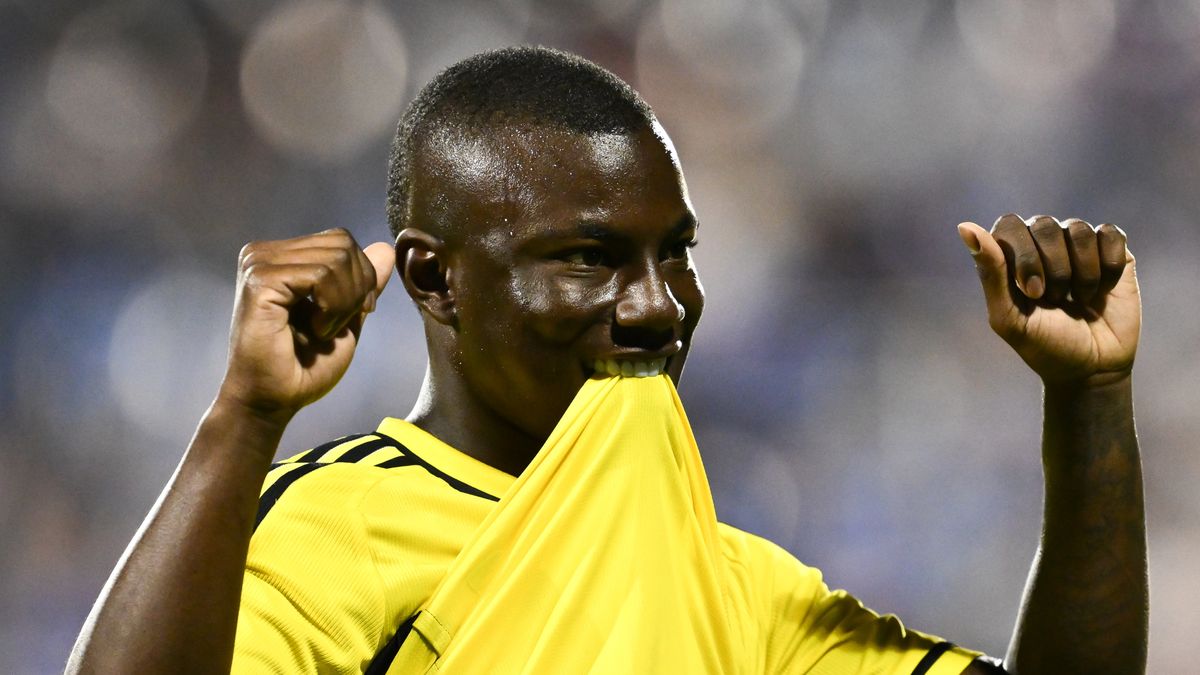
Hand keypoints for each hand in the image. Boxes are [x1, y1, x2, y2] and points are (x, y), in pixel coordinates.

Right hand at [217, 228, 394, 422]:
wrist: (273, 400)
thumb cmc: (304, 366)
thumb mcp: (346, 317)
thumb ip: (362, 283)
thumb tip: (385, 247)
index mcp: (281, 257)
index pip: (340, 240)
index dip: (363, 276)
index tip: (359, 313)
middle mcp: (264, 253)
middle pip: (342, 243)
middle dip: (357, 288)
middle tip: (338, 326)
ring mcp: (258, 263)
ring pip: (336, 258)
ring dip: (344, 303)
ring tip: (323, 331)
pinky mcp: (260, 280)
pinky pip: (321, 275)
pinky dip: (332, 307)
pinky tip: (315, 331)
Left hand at [958, 214, 1139, 385]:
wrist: (1093, 368)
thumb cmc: (1044, 345)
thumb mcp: (1009, 317)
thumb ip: (990, 273)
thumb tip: (965, 227)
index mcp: (1011, 255)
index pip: (1009, 225)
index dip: (1023, 255)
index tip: (1033, 293)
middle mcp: (1042, 242)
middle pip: (1044, 225)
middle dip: (1053, 269)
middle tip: (1056, 300)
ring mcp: (1078, 245)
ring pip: (1079, 231)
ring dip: (1082, 274)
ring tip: (1079, 300)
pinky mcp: (1113, 250)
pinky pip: (1111, 236)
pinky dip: (1108, 268)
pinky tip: (1102, 291)